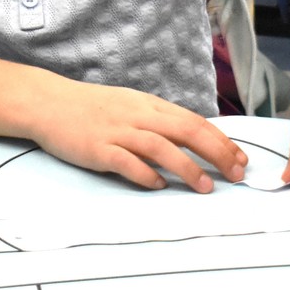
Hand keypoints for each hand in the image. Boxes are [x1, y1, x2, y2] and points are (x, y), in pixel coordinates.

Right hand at [26, 80, 247, 191]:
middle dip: (216, 154)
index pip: (192, 121)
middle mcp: (137, 115)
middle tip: (236, 174)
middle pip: (185, 132)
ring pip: (161, 147)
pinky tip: (158, 186)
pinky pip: (126, 162)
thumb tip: (188, 139)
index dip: (220, 140)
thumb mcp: (129, 104)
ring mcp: (117, 131)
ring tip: (206, 187)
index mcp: (148, 104)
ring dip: (187, 168)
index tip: (240, 158)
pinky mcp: (98, 149)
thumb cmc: (89, 106)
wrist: (48, 102)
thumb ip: (156, 120)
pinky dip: (145, 174)